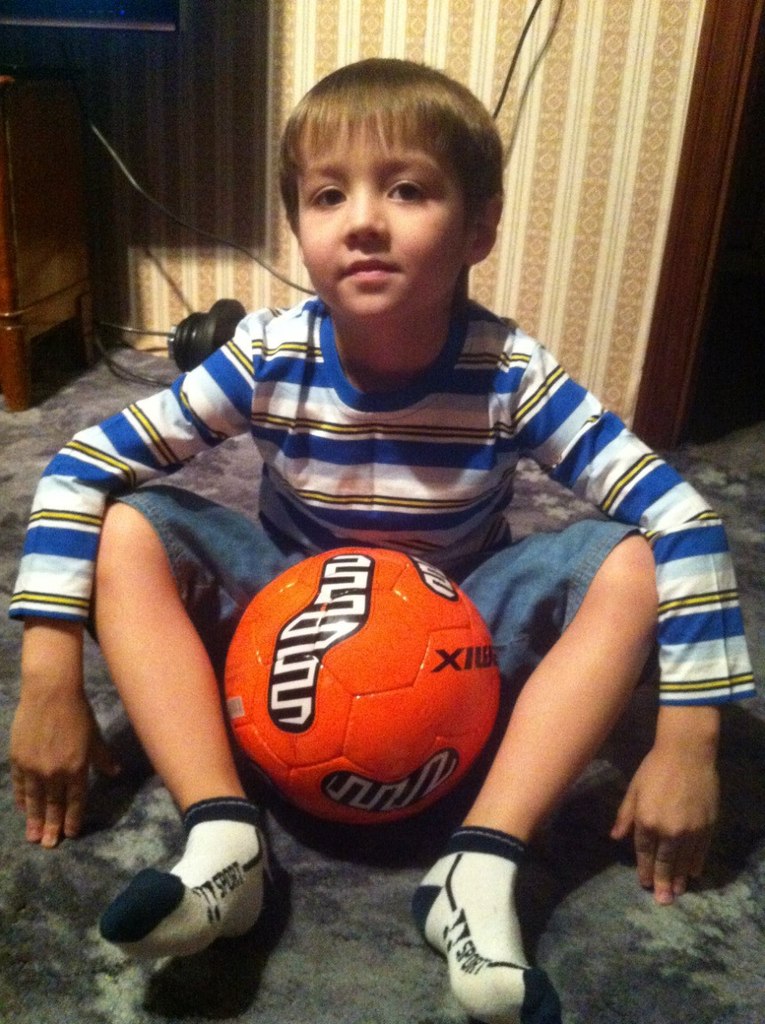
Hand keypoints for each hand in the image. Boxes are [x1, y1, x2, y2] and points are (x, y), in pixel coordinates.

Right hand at [10, 620, 119, 847]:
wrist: (50, 693)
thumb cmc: (78, 712)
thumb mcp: (95, 736)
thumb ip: (102, 758)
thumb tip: (115, 772)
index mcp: (77, 768)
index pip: (76, 800)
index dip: (73, 818)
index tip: (70, 834)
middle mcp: (55, 773)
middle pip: (53, 805)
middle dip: (52, 826)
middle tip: (48, 845)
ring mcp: (34, 768)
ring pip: (34, 800)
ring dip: (34, 819)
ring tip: (32, 837)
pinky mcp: (18, 759)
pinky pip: (18, 785)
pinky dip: (20, 798)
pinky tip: (22, 809)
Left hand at [610, 705, 719, 904]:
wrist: (687, 753)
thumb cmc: (654, 768)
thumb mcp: (634, 790)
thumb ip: (625, 816)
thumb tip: (615, 837)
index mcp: (647, 821)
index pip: (644, 852)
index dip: (644, 869)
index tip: (645, 883)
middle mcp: (669, 830)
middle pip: (665, 862)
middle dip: (663, 882)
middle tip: (663, 901)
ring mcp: (691, 830)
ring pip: (685, 860)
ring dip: (681, 877)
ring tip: (678, 892)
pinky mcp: (708, 826)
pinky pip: (701, 851)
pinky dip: (697, 863)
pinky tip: (694, 872)